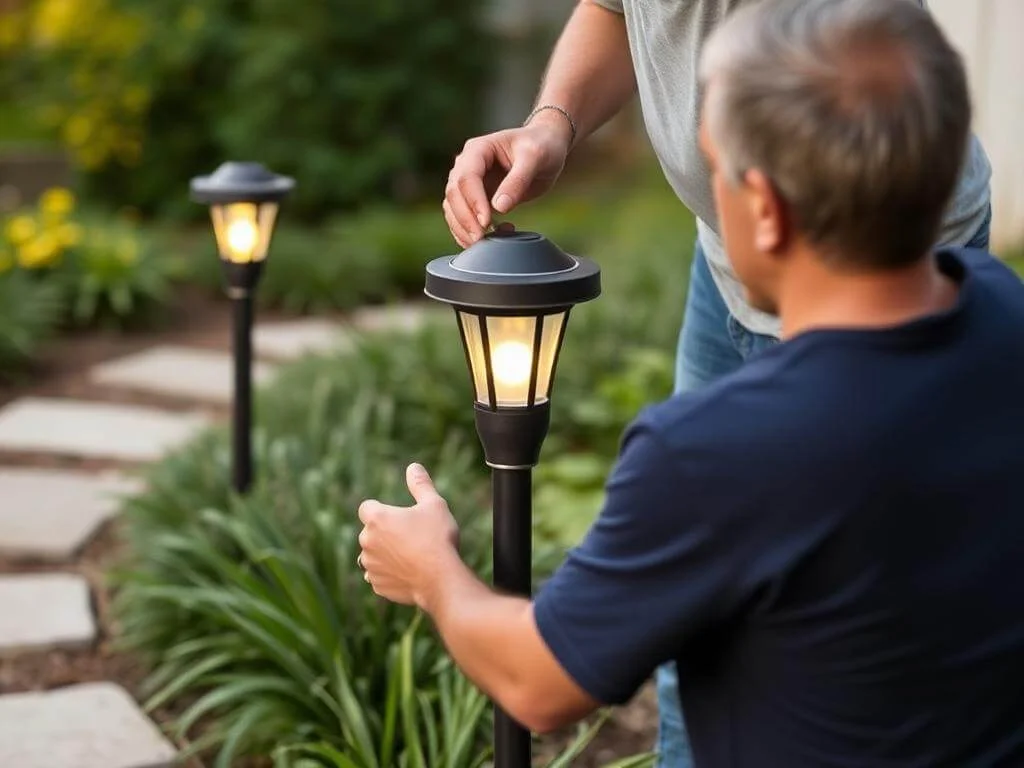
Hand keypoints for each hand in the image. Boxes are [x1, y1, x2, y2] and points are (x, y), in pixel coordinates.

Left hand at [358, 463, 460, 609]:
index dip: (381, 510)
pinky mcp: (377, 585)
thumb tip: (413, 467)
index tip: (398, 517)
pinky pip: (379, 576)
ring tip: (412, 557)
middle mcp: (366, 542)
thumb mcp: (434, 505)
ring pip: (373, 555)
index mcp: (377, 519)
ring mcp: (370, 565)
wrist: (440, 579)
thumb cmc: (437, 538)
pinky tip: (409, 573)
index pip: (367, 507)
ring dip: (386, 554)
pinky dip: (390, 574)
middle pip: (371, 532)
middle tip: (413, 537)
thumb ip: (420, 485)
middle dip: (385, 534)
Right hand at [444, 116, 572, 247]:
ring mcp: (470, 183)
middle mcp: (467, 165)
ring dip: (463, 229)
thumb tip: (500, 207)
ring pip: (452, 209)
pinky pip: (463, 218)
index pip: (466, 178)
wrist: (547, 147)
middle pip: (454, 195)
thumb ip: (518, 181)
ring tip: (485, 242)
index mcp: (477, 150)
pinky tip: (492, 237)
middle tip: (481, 238)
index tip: (486, 221)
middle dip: (465, 219)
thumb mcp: (535, 158)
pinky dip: (470, 232)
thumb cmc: (541, 145)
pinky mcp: (476, 198)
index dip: (473, 201)